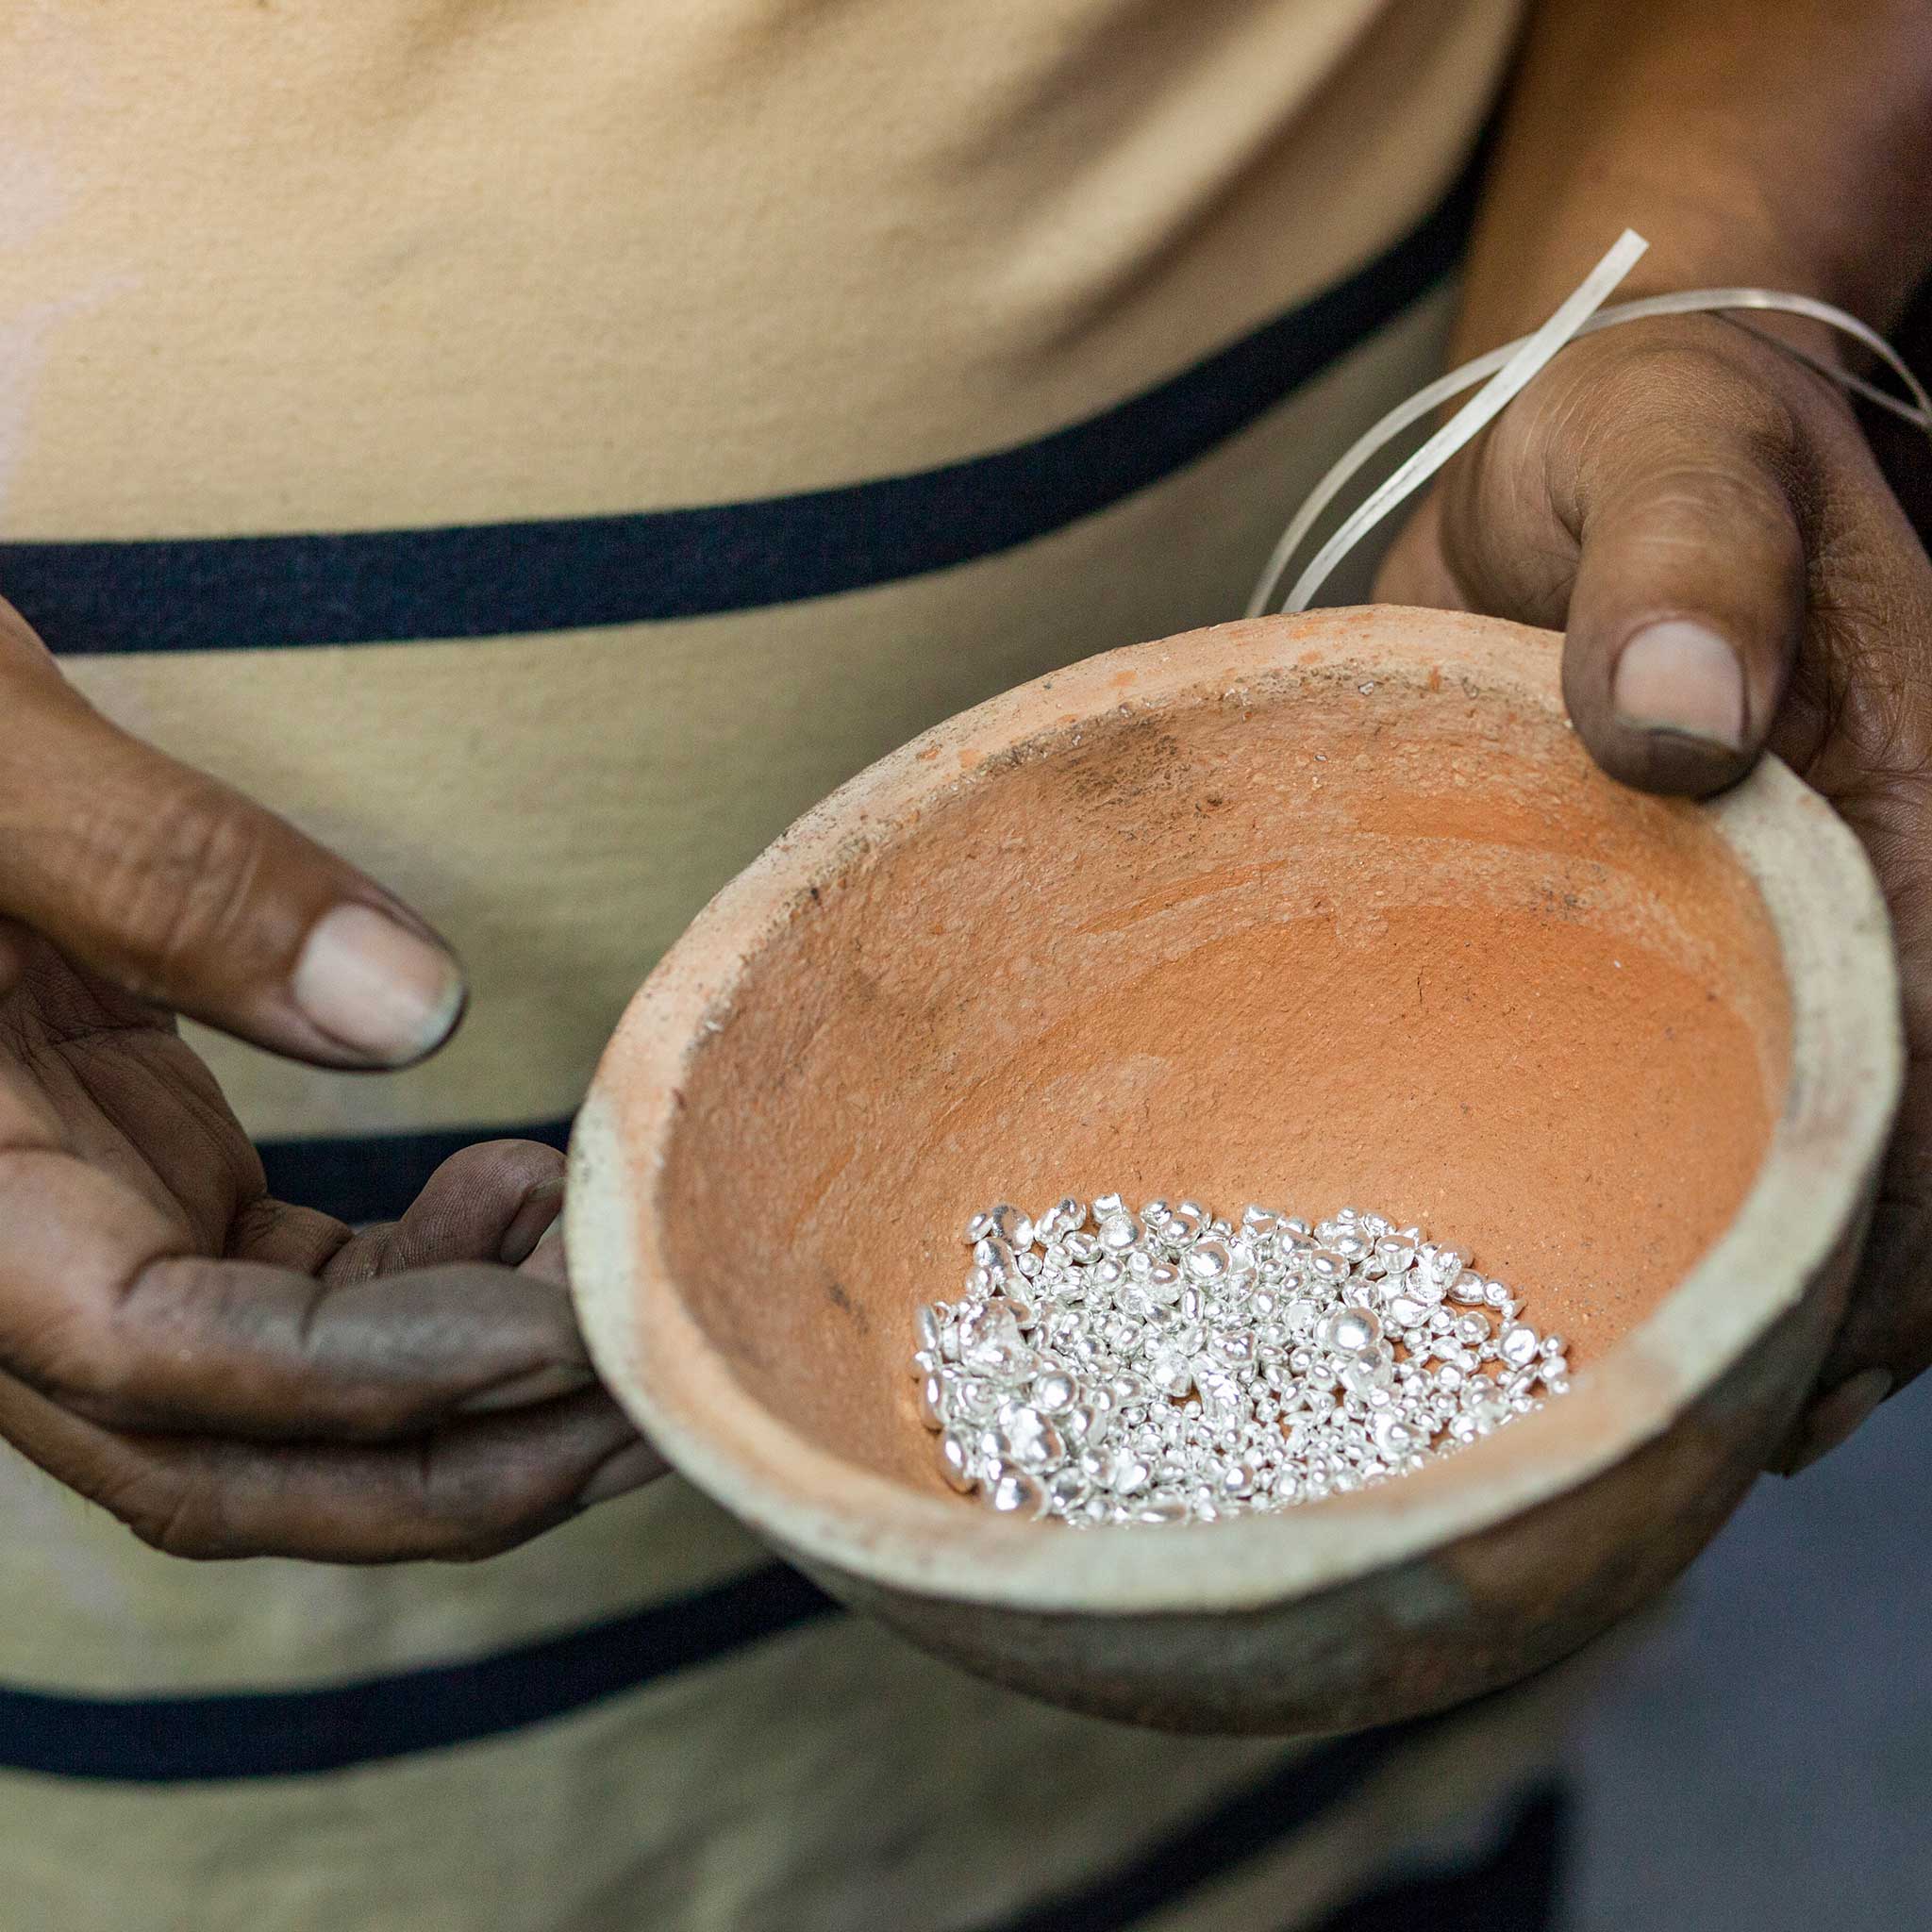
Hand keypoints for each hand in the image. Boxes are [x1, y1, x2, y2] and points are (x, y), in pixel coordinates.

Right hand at [0, 597, 660, 1558]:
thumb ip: (156, 871)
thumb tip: (411, 1007)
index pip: (167, 1358)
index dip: (384, 1376)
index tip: (572, 1332)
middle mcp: (2, 1262)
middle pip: (237, 1456)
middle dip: (460, 1464)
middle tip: (657, 1402)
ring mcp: (84, 1235)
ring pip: (285, 1402)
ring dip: (473, 1380)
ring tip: (619, 1273)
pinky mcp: (148, 1189)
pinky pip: (300, 1297)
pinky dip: (428, 1280)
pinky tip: (521, 1190)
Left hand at [1376, 312, 1931, 1470]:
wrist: (1629, 414)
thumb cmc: (1629, 433)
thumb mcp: (1651, 448)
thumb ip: (1677, 565)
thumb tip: (1680, 733)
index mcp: (1913, 766)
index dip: (1892, 1203)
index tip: (1795, 1350)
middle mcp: (1911, 851)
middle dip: (1871, 1287)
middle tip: (1728, 1431)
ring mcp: (1855, 887)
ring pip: (1903, 1121)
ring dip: (1840, 1275)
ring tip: (1721, 1411)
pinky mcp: (1779, 903)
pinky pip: (1829, 1070)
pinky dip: (1794, 1192)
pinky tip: (1715, 1290)